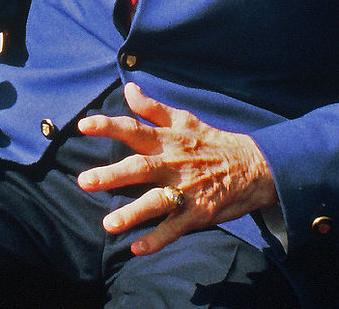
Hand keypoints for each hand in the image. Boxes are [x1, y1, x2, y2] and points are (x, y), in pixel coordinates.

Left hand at [76, 82, 276, 255]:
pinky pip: (175, 227)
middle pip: (140, 167)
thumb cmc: (212, 142)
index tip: (83, 126)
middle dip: (112, 175)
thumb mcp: (184, 120)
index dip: (108, 126)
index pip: (133, 129)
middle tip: (84, 181)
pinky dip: (158, 239)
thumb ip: (152, 107)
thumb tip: (128, 88)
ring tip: (108, 225)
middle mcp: (173, 164)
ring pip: (156, 201)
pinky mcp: (198, 213)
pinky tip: (137, 249)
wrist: (254, 167)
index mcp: (167, 140)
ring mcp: (186, 190)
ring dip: (133, 213)